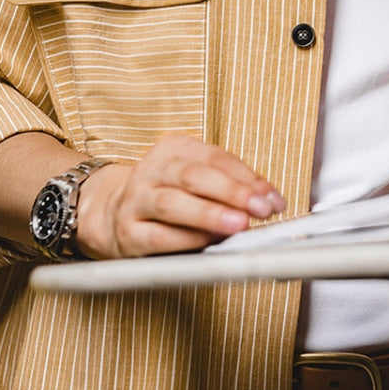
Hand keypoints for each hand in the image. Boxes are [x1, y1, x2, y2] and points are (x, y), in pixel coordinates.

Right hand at [76, 134, 285, 258]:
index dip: (249, 178)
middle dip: (233, 192)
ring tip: (239, 224)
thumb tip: (270, 201)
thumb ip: (235, 188)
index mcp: (174, 148)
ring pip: (172, 203)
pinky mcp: (128, 233)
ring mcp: (136, 200)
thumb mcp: (202, 182)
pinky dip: (186, 239)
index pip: (217, 158)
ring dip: (209, 214)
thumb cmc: (170, 196)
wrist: (114, 214)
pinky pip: (158, 236)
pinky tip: (208, 241)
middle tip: (261, 208)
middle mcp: (152, 170)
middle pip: (195, 176)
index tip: (274, 199)